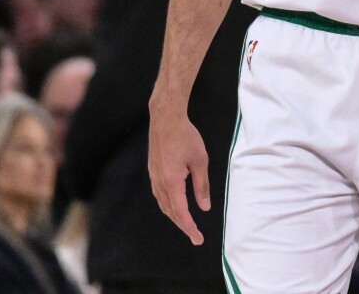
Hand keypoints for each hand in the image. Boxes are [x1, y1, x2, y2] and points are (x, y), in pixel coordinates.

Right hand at [148, 103, 210, 244]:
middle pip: (170, 212)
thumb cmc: (186, 137)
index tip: (197, 238)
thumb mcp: (200, 160)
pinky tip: (176, 206)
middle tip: (196, 236)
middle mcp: (159, 183)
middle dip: (183, 225)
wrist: (165, 120)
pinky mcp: (153, 173)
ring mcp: (154, 178)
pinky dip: (169, 206)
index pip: (180, 212)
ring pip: (164, 205)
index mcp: (172, 181)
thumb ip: (202, 185)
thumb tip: (205, 207)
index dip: (189, 227)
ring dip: (175, 217)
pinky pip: (160, 196)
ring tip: (188, 224)